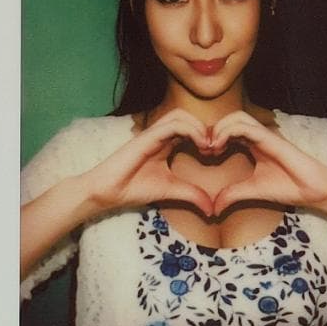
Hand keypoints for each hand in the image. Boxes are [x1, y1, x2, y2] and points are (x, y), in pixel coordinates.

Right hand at [86, 108, 213, 216]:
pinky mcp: (146, 136)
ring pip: (180, 116)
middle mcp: (159, 134)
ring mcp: (151, 133)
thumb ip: (192, 194)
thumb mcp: (171, 190)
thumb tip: (213, 210)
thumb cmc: (133, 188)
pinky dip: (190, 131)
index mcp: (165, 143)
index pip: (190, 128)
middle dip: (205, 128)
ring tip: (208, 146)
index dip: (206, 136)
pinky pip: (172, 125)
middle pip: (187, 116)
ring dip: (199, 127)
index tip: (217, 153)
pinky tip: (200, 145)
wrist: (108, 192)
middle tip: (216, 147)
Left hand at [209, 111, 326, 216]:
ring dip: (219, 128)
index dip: (212, 137)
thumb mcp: (253, 191)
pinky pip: (248, 128)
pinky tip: (219, 146)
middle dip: (212, 129)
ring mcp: (267, 136)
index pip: (228, 130)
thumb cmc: (289, 187)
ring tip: (209, 147)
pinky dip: (229, 132)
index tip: (202, 153)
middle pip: (230, 119)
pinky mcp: (273, 139)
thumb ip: (233, 194)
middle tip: (202, 148)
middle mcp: (259, 136)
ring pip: (238, 118)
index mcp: (254, 145)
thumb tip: (214, 207)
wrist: (315, 190)